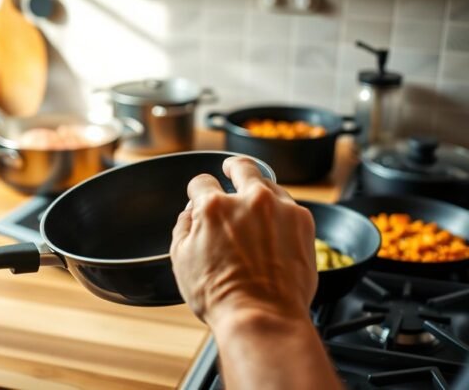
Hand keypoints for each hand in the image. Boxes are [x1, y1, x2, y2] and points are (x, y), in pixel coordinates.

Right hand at [170, 156, 316, 325]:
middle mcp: (249, 199)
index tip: (200, 196)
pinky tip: (274, 228)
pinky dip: (280, 212)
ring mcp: (279, 207)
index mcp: (213, 207)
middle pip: (241, 166)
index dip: (197, 191)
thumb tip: (190, 213)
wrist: (263, 317)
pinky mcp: (302, 221)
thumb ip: (183, 227)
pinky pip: (289, 205)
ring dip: (259, 192)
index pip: (201, 182)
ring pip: (268, 185)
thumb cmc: (220, 295)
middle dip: (233, 167)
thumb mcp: (181, 260)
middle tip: (231, 170)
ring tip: (256, 207)